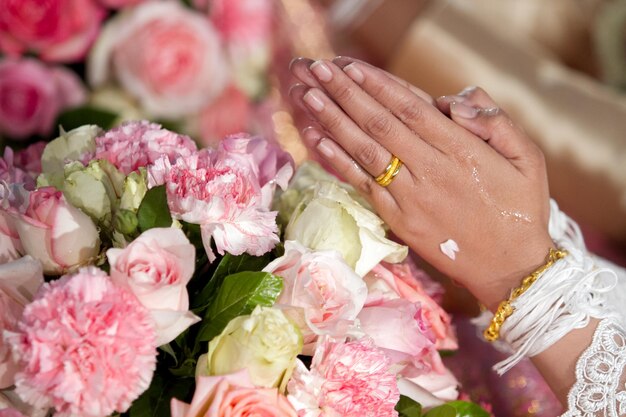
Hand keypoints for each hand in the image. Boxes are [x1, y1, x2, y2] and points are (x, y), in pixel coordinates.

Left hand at [289, 57, 554, 310]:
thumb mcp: (527, 157)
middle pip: (380, 124)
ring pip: (365, 151)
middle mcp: (432, 171)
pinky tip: (317, 141)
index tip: (351, 65)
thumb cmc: (521, 207)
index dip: (378, 85)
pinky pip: (363, 185)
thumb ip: (495, 121)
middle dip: (346, 93)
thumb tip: (453, 100)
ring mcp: (411, 198)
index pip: (411, 109)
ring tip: (307, 96)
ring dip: (333, 122)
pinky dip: (338, 162)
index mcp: (463, 151)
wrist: (510, 268)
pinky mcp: (399, 220)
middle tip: (318, 70)